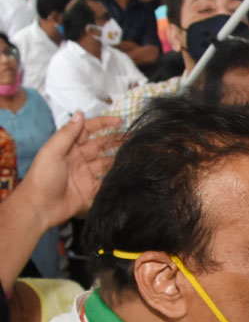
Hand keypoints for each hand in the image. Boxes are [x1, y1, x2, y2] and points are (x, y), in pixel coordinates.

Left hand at [24, 112, 122, 228]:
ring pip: (106, 161)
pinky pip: (106, 180)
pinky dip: (116, 175)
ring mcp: (85, 174)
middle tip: (133, 137)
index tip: (119, 121)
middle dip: (115, 140)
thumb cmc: (42, 177)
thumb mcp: (52, 152)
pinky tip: (127, 171)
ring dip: (118, 156)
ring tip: (134, 152)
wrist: (40, 207)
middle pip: (100, 145)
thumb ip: (67, 134)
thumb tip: (79, 114)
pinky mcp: (91, 188)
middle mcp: (78, 158)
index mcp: (68, 147)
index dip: (103, 124)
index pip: (88, 131)